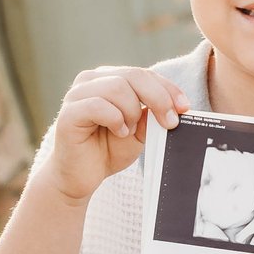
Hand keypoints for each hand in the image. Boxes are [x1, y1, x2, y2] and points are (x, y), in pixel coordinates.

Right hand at [41, 61, 189, 204]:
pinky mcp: (68, 113)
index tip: (185, 108)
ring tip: (129, 132)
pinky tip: (119, 132)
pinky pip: (97, 105)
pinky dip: (115, 119)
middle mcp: (91, 80)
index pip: (143, 74)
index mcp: (109, 79)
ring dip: (132, 112)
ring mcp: (76, 95)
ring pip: (117, 88)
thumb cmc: (108, 151)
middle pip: (134, 75)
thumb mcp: (139, 132)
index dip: (167, 89)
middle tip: (170, 122)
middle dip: (158, 98)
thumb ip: (151, 116)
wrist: (80, 179)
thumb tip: (172, 106)